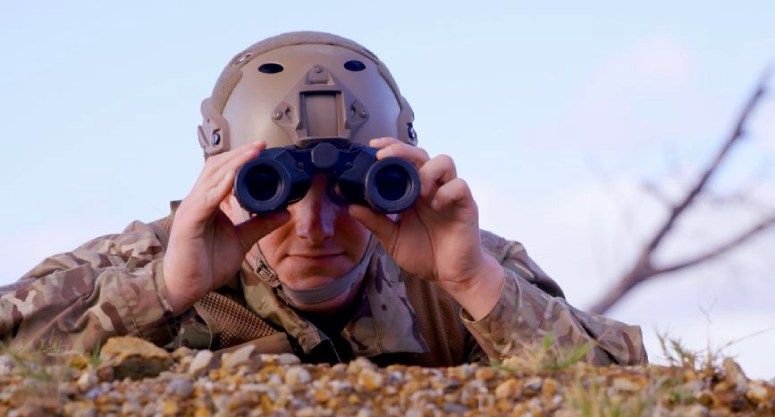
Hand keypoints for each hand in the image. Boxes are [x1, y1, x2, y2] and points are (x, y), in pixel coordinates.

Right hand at [163, 142, 289, 314]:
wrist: (184, 288)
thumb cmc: (206, 264)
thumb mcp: (241, 241)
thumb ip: (260, 225)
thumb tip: (284, 212)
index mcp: (207, 202)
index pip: (220, 171)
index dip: (239, 159)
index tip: (261, 150)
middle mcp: (197, 200)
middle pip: (215, 167)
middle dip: (238, 154)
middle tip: (260, 146)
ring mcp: (190, 209)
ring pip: (211, 177)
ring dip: (233, 163)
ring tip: (253, 153)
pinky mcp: (189, 221)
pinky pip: (207, 199)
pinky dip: (222, 186)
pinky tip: (235, 178)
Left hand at [349, 138, 503, 319]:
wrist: (450, 274)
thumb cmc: (424, 254)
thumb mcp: (393, 239)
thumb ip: (376, 222)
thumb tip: (352, 207)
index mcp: (412, 191)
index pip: (403, 160)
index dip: (391, 147)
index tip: (373, 146)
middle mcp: (431, 187)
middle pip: (421, 154)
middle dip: (403, 151)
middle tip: (385, 157)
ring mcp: (449, 193)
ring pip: (444, 161)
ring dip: (427, 170)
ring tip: (418, 191)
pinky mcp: (465, 204)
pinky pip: (459, 186)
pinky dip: (446, 192)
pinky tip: (436, 205)